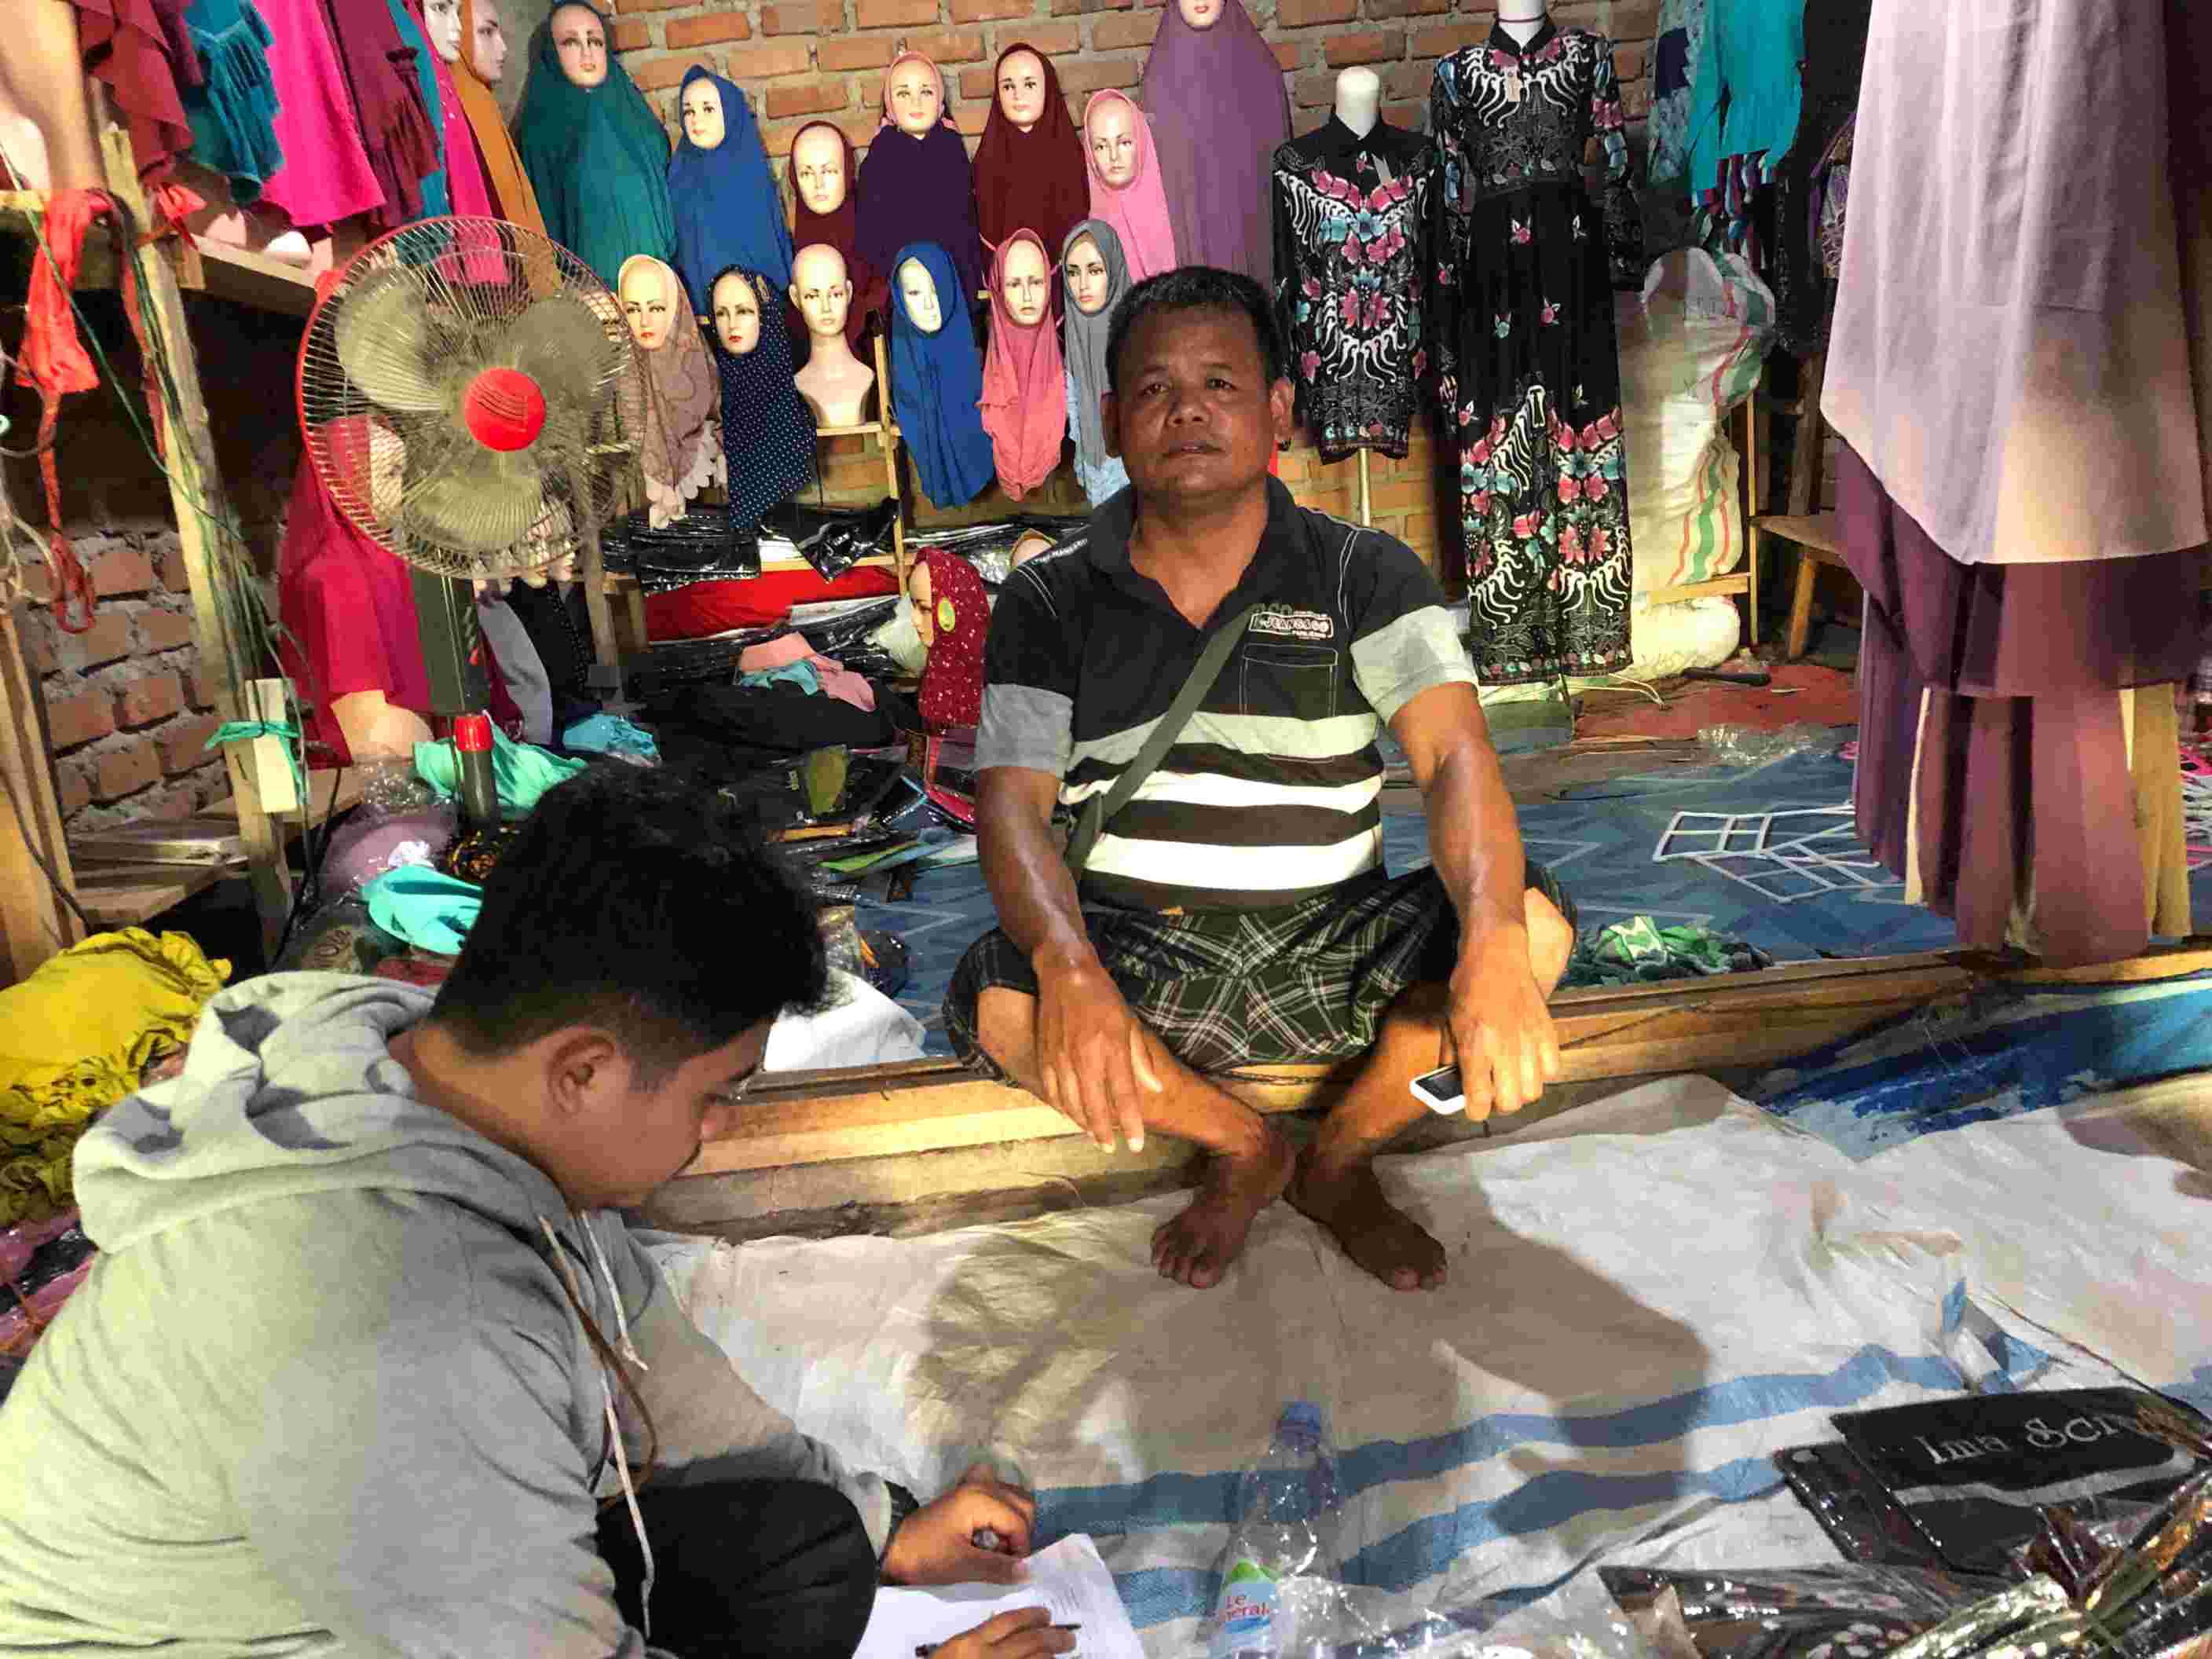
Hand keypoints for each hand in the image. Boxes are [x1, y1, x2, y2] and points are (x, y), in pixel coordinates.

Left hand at [882, 1463, 1037, 1586]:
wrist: (891, 1547)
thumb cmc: (925, 1556)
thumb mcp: (961, 1566)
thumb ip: (997, 1567)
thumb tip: (1028, 1571)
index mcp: (979, 1499)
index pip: (1019, 1522)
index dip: (1021, 1548)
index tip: (1010, 1569)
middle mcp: (981, 1484)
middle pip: (1023, 1504)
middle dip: (1020, 1533)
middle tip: (1004, 1556)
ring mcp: (974, 1484)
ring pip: (1014, 1497)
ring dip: (1014, 1522)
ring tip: (996, 1545)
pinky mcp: (967, 1490)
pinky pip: (998, 1492)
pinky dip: (1002, 1509)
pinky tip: (991, 1527)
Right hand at [928, 1609, 1077, 1658]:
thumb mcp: (955, 1653)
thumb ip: (979, 1642)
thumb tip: (1013, 1634)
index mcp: (970, 1644)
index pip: (1009, 1621)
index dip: (1032, 1615)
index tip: (1046, 1614)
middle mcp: (986, 1658)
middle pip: (1030, 1640)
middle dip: (1054, 1636)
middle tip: (1068, 1637)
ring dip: (1050, 1657)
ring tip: (1058, 1655)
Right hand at [1033, 954, 1162, 1153]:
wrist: (1065, 974)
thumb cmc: (1104, 997)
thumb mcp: (1130, 1022)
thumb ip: (1141, 1058)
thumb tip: (1155, 1089)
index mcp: (1111, 1047)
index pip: (1123, 1095)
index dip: (1131, 1123)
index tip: (1137, 1144)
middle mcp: (1085, 1057)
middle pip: (1095, 1106)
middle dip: (1105, 1132)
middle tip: (1111, 1149)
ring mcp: (1061, 1058)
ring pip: (1072, 1103)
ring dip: (1083, 1124)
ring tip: (1094, 1138)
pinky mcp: (1045, 1055)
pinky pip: (1052, 1091)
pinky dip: (1062, 1108)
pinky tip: (1070, 1117)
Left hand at [1442, 922, 1559, 1119]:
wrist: (1496, 955)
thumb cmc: (1467, 989)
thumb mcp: (1449, 1024)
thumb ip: (1452, 1060)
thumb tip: (1454, 1088)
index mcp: (1475, 1047)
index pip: (1479, 1101)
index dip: (1474, 1110)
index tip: (1473, 1105)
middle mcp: (1505, 1048)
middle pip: (1510, 1103)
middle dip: (1498, 1104)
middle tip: (1492, 1091)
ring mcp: (1530, 1041)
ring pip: (1533, 1092)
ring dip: (1520, 1090)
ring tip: (1510, 1078)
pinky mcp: (1548, 1032)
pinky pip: (1551, 1070)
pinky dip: (1540, 1072)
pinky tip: (1527, 1061)